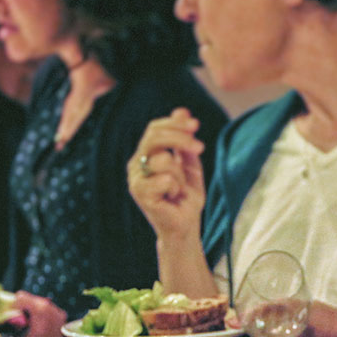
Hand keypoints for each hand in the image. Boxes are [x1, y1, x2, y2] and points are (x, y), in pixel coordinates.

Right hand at [127, 109, 206, 241]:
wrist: (185, 226)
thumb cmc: (185, 196)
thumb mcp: (190, 163)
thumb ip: (184, 139)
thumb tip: (182, 110)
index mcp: (146, 154)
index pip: (154, 128)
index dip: (175, 123)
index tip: (196, 124)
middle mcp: (136, 164)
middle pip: (154, 137)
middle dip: (180, 138)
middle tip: (200, 148)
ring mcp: (136, 179)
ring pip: (163, 160)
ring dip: (180, 173)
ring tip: (179, 187)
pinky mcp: (140, 194)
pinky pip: (165, 179)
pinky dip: (176, 188)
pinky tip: (172, 198)